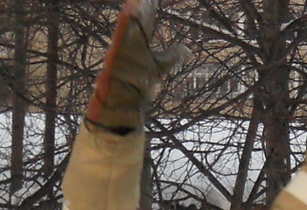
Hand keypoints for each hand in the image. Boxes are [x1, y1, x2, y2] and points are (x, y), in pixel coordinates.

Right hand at [86, 0, 190, 132]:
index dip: (151, 7)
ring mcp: (123, 47)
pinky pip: (121, 36)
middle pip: (139, 18)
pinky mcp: (117, 54)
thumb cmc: (139, 84)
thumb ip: (172, 56)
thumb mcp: (160, 66)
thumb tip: (188, 50)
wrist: (124, 102)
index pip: (147, 20)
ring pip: (130, 24)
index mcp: (139, 41)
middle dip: (144, 5)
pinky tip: (131, 10)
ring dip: (137, 10)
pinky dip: (127, 23)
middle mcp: (130, 41)